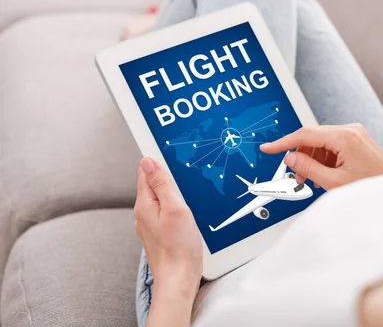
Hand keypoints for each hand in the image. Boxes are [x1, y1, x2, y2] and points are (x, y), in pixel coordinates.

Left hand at [134, 158, 202, 302]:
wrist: (179, 281)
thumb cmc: (180, 248)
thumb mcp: (175, 209)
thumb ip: (162, 184)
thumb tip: (147, 161)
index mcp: (145, 204)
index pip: (145, 172)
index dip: (157, 160)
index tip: (170, 151)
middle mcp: (143, 214)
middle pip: (153, 185)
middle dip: (166, 176)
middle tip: (184, 169)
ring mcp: (151, 225)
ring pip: (160, 199)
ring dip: (172, 192)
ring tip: (187, 189)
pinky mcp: (160, 234)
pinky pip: (165, 212)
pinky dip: (175, 207)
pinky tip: (187, 211)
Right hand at [260, 124, 382, 190]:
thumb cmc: (373, 186)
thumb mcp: (334, 182)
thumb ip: (308, 169)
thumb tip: (291, 159)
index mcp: (345, 137)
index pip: (305, 134)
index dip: (283, 143)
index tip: (269, 148)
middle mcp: (351, 130)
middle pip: (313, 136)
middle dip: (300, 155)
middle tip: (294, 174)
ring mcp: (356, 134)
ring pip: (321, 141)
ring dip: (311, 159)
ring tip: (311, 179)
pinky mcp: (358, 141)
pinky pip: (332, 145)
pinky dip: (323, 158)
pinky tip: (322, 174)